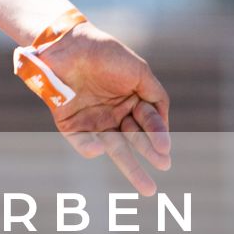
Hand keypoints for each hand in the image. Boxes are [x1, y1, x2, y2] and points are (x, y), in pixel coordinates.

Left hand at [39, 23, 171, 193]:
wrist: (68, 45)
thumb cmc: (106, 55)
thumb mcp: (139, 72)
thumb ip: (156, 96)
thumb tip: (165, 124)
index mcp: (131, 101)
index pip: (149, 123)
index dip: (158, 135)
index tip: (165, 148)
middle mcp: (114, 114)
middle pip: (134, 140)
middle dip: (149, 155)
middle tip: (163, 168)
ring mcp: (93, 121)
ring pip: (113, 148)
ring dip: (130, 166)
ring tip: (147, 188)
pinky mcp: (70, 125)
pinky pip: (83, 142)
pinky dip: (90, 148)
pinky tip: (101, 147)